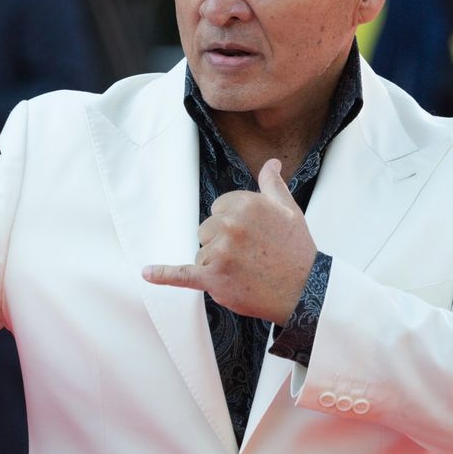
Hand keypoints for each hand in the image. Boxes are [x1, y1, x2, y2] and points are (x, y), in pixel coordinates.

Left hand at [142, 159, 316, 324]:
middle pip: (206, 230)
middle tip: (250, 255)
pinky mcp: (212, 278)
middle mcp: (229, 225)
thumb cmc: (296, 250)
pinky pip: (181, 274)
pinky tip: (147, 273)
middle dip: (223, 243)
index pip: (218, 208)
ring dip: (216, 263)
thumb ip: (273, 184)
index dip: (233, 224)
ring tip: (245, 270)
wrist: (305, 290)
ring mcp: (218, 253)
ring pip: (201, 252)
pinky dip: (163, 274)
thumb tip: (271, 163)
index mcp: (245, 204)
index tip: (251, 236)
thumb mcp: (289, 210)